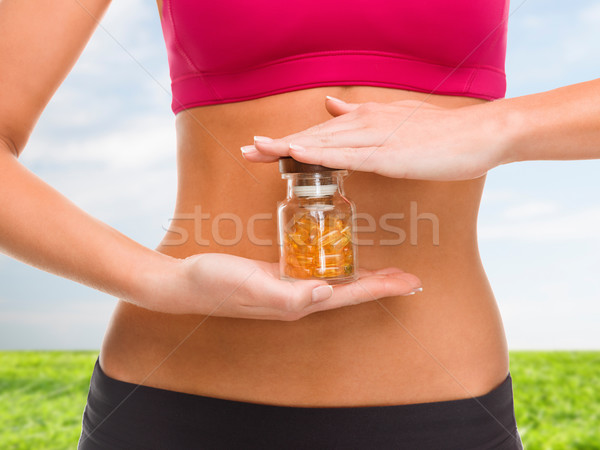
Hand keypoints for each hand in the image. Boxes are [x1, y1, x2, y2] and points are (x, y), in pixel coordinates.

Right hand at [149, 253, 420, 319]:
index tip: (409, 281)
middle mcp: (298, 298)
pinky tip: (340, 254)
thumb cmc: (214, 283)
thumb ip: (287, 295)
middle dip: (380, 284)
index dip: (380, 288)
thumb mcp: (249, 285)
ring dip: (363, 276)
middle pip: (349, 290)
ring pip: (336, 280)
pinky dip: (335, 262)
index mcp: (297, 302)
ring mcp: (288, 286)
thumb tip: (327, 293)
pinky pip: (316, 269)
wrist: (185, 282)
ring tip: (386, 270)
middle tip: (408, 275)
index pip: (348, 295)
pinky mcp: (278, 274)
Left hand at [241, 97, 509, 180]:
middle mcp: (365, 125)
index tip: (260, 148)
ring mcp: (376, 139)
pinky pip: (348, 156)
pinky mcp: (389, 155)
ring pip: (324, 144)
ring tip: (257, 151)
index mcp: (365, 120)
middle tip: (244, 152)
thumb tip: (332, 105)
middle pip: (313, 136)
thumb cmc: (440, 133)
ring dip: (288, 147)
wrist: (480, 133)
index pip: (318, 133)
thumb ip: (361, 115)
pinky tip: (297, 154)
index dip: (287, 141)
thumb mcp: (395, 119)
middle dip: (276, 145)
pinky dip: (320, 154)